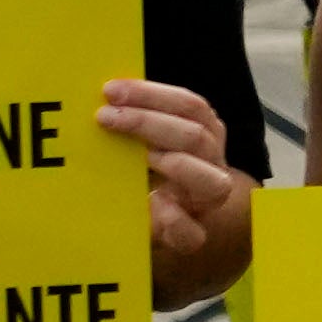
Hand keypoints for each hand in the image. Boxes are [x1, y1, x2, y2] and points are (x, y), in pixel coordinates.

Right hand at [103, 78, 250, 303]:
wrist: (179, 195)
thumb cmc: (147, 210)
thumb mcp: (133, 225)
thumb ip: (128, 222)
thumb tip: (109, 207)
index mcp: (190, 226)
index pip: (188, 233)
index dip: (170, 221)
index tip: (144, 204)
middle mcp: (212, 190)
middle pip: (197, 162)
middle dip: (151, 134)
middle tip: (106, 120)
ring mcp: (216, 155)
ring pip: (196, 124)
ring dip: (151, 104)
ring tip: (109, 95)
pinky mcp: (210, 127)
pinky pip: (192, 104)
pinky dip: (156, 93)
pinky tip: (121, 87)